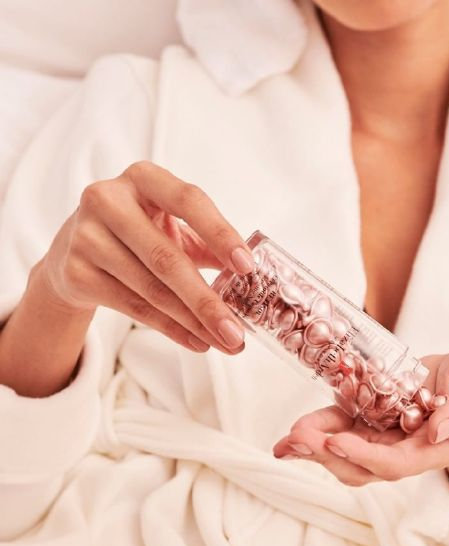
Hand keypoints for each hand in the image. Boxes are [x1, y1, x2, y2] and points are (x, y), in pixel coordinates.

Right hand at [35, 160, 253, 353]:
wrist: (73, 252)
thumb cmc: (137, 233)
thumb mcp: (170, 226)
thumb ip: (209, 243)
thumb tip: (252, 276)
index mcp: (143, 178)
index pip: (189, 200)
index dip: (220, 234)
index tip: (247, 267)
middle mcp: (109, 199)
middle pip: (167, 258)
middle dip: (208, 302)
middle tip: (238, 332)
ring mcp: (86, 236)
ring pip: (152, 289)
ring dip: (194, 322)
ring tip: (225, 342)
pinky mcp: (76, 272)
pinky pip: (134, 307)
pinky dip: (171, 329)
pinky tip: (197, 341)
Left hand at [273, 347, 448, 542]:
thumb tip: (439, 432)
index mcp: (436, 448)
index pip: (397, 463)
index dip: (365, 456)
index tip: (336, 441)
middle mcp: (407, 450)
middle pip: (363, 465)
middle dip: (327, 454)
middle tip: (296, 439)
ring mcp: (388, 436)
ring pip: (347, 452)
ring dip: (316, 446)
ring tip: (287, 439)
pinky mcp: (374, 419)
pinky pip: (344, 427)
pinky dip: (320, 427)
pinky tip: (297, 428)